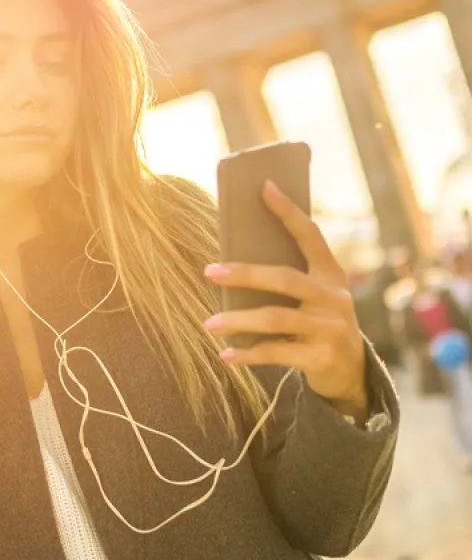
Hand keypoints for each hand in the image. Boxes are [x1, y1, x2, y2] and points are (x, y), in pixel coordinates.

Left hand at [204, 180, 366, 418]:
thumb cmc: (318, 324)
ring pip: (276, 318)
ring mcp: (330, 327)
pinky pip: (277, 352)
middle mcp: (333, 297)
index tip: (264, 187)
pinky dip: (248, 354)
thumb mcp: (314, 297)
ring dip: (238, 320)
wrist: (351, 372)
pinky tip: (225, 354)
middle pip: (284, 278)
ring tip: (209, 323)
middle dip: (244, 274)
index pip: (310, 235)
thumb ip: (287, 280)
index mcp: (330, 274)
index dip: (288, 211)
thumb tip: (232, 265)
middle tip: (209, 271)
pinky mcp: (321, 356)